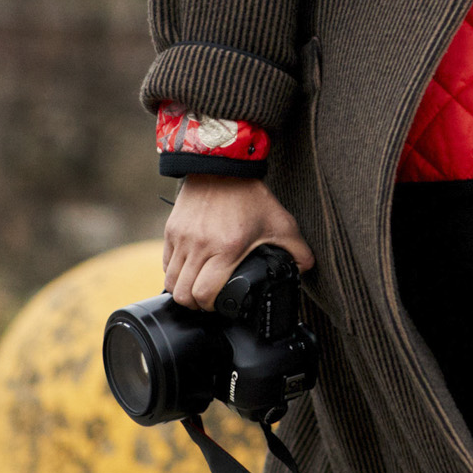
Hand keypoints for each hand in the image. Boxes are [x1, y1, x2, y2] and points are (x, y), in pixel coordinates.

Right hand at [163, 176, 313, 308]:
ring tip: (195, 288)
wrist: (222, 165)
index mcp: (226, 248)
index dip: (209, 306)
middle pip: (183, 294)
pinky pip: (165, 263)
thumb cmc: (250, 195)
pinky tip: (188, 271)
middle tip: (206, 301)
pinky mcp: (171, 230)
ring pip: (170, 281)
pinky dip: (174, 272)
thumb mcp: (281, 222)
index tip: (218, 304)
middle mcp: (199, 246)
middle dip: (194, 304)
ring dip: (182, 290)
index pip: (204, 293)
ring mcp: (182, 238)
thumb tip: (306, 269)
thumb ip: (298, 249)